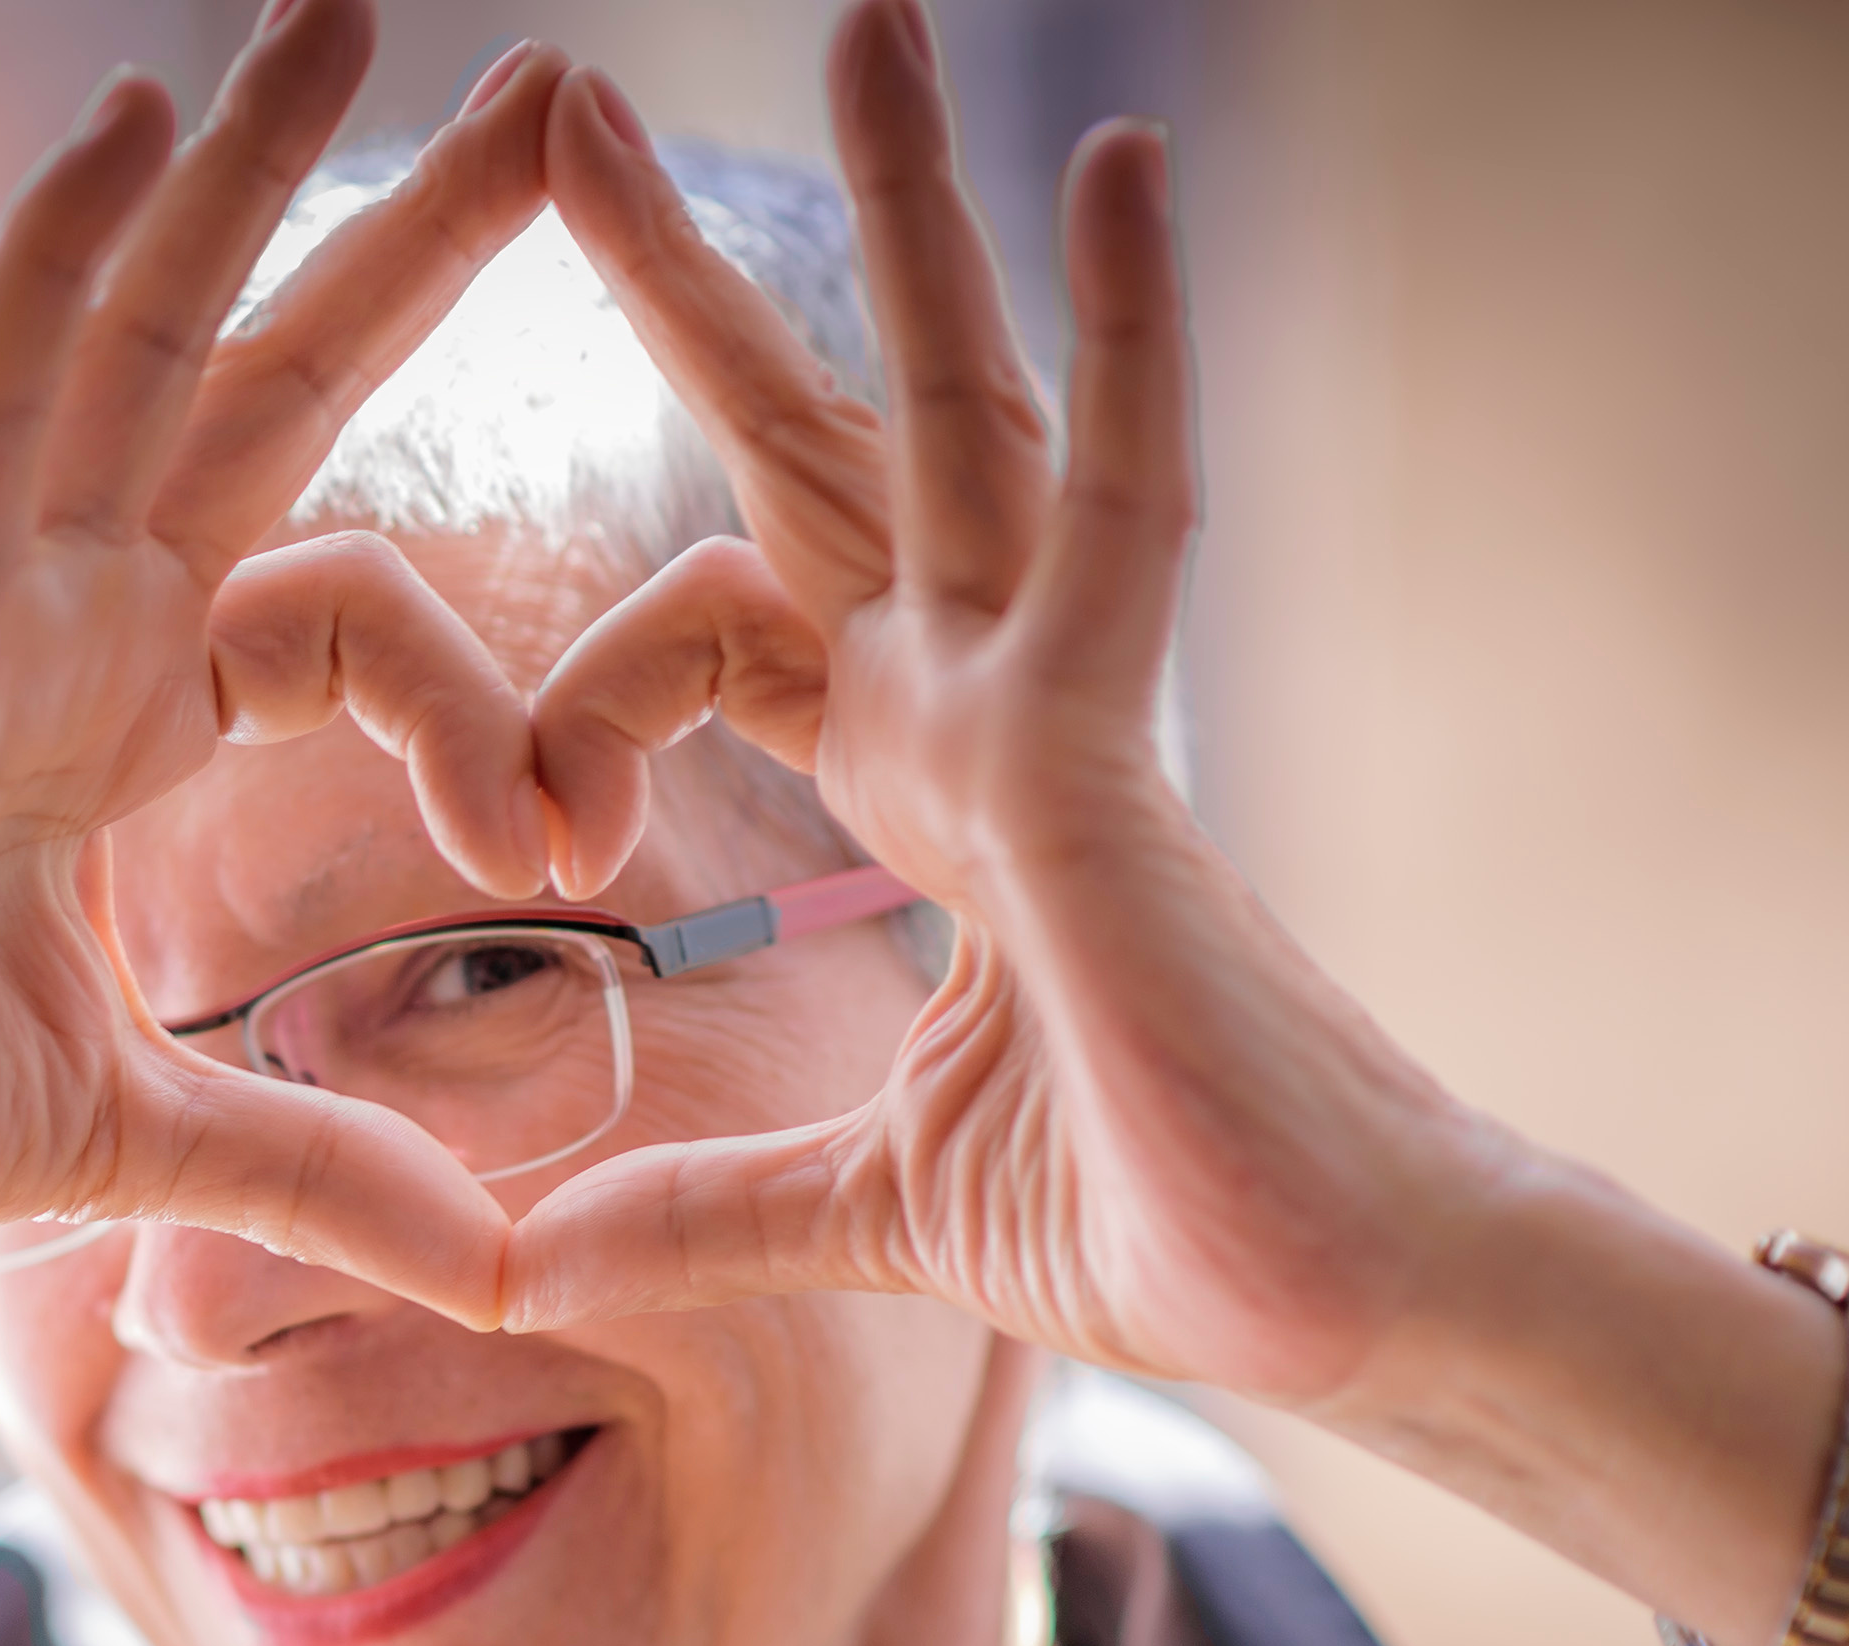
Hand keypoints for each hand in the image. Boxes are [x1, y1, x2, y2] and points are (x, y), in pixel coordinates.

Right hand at [0, 9, 573, 1336]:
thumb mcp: (158, 1137)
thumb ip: (326, 1168)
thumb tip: (498, 1263)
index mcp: (126, 713)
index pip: (350, 605)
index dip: (485, 695)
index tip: (576, 830)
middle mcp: (62, 620)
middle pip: (261, 380)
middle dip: (401, 238)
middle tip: (553, 91)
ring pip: (129, 341)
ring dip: (236, 170)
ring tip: (348, 6)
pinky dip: (47, 266)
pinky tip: (121, 124)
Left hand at [503, 4, 1502, 1408]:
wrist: (1335, 1314)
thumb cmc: (1154, 1231)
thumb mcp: (853, 1209)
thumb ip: (691, 1208)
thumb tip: (517, 1268)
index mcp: (924, 795)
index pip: (723, 635)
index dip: (584, 691)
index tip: (512, 826)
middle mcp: (984, 715)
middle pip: (824, 450)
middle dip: (699, 291)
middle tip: (580, 116)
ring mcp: (1057, 716)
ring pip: (966, 414)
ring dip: (907, 219)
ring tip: (867, 17)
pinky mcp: (1119, 758)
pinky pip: (1122, 506)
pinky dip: (1125, 337)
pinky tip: (1106, 159)